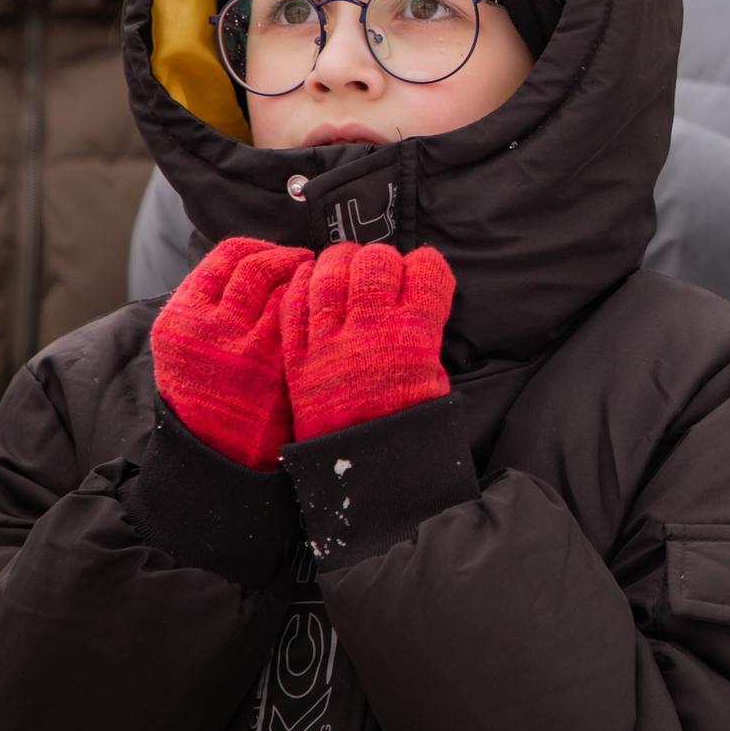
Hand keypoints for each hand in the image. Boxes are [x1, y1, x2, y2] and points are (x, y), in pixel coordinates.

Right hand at [150, 237, 311, 468]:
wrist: (219, 455)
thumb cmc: (209, 397)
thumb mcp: (186, 348)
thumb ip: (208, 306)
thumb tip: (251, 262)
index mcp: (180, 319)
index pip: (226, 256)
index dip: (257, 247)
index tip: (272, 251)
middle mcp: (208, 326)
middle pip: (257, 265)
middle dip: (286, 257)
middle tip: (303, 260)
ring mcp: (244, 344)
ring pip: (284, 285)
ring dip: (305, 277)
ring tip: (316, 281)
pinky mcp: (276, 363)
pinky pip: (302, 315)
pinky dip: (315, 305)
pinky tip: (323, 310)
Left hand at [280, 241, 455, 439]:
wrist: (363, 471)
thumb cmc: (407, 427)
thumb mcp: (435, 379)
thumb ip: (426, 336)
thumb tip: (419, 307)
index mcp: (415, 335)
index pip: (426, 271)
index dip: (427, 266)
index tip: (423, 274)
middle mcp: (372, 330)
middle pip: (376, 262)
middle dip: (383, 258)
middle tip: (383, 269)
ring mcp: (330, 341)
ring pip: (330, 272)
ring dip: (341, 260)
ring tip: (347, 263)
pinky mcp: (298, 356)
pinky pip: (295, 303)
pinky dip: (303, 284)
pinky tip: (314, 281)